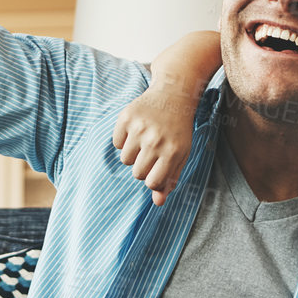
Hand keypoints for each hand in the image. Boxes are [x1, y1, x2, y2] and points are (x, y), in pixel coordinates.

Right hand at [113, 88, 197, 205]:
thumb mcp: (181, 154)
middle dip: (143, 167)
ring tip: (144, 139)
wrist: (173, 95)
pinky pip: (116, 143)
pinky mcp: (126, 118)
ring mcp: (139, 128)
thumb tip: (158, 202)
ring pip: (125, 159)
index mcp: (172, 152)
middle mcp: (155, 141)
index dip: (153, 180)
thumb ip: (170, 179)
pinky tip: (136, 129)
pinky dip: (124, 139)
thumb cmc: (178, 130)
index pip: (152, 183)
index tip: (157, 170)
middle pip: (137, 173)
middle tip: (152, 151)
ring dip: (133, 153)